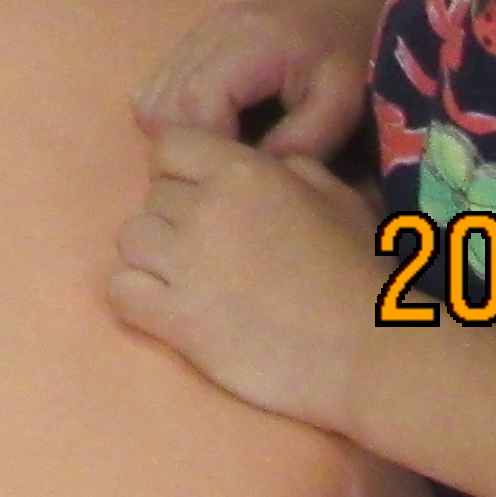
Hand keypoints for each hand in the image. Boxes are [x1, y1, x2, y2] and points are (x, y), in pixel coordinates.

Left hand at [109, 123, 382, 433]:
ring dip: (154, 259)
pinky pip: (121, 291)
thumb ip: (291, 168)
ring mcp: (187, 264)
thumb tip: (265, 161)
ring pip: (131, 240)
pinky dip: (137, 299)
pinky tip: (170, 311)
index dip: (181, 172)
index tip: (205, 202)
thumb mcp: (336, 197)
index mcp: (244, 171)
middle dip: (175, 221)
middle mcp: (207, 208)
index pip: (169, 145)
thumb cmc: (362, 274)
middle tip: (210, 254)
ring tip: (190, 282)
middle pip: (153, 196)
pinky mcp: (178, 319)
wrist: (373, 351)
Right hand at [136, 0, 386, 161]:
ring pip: (152, 98)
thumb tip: (253, 176)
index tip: (234, 178)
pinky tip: (211, 130)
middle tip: (225, 173)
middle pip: (164, 103)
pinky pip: (156, 89)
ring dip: (177, 135)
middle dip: (189, 147)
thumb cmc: (348, 57)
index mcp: (248, 42)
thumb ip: (301, 142)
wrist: (343, 5)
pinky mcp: (189, 43)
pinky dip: (173, 119)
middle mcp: (208, 33)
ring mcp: (193, 35)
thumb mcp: (341, 105)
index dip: (208, 146)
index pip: (197, 100)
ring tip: (218, 153)